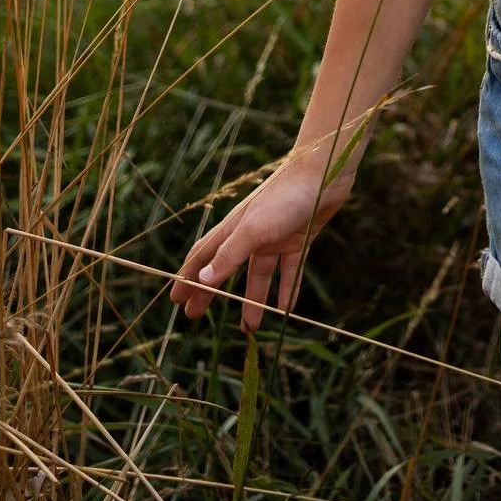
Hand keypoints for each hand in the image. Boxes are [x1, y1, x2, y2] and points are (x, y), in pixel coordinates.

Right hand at [170, 156, 352, 331]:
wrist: (325, 171)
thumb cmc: (284, 197)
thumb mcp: (253, 229)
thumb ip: (229, 255)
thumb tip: (201, 281)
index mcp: (234, 228)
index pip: (203, 256)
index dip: (188, 277)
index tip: (175, 299)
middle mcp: (251, 234)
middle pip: (225, 269)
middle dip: (211, 293)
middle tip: (195, 317)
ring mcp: (275, 237)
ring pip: (259, 275)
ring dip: (253, 300)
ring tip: (249, 329)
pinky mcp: (299, 238)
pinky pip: (290, 271)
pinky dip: (287, 290)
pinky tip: (285, 311)